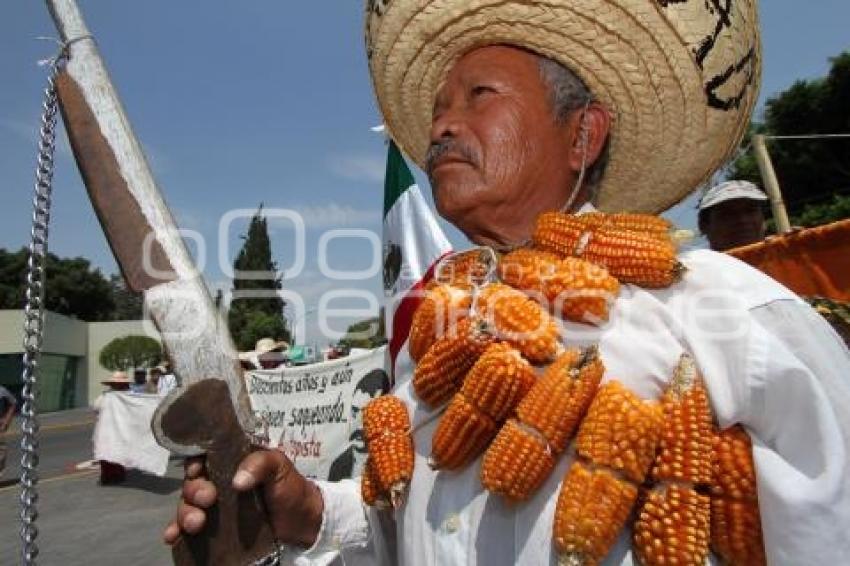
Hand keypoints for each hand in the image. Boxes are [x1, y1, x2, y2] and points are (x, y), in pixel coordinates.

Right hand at [163, 450, 323, 547]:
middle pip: (194, 482)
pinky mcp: (215, 528)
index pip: (205, 456)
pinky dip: (177, 531)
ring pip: (188, 505)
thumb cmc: (291, 488)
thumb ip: (261, 464)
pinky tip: (173, 537)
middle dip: (194, 490)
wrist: (302, 522)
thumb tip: (238, 481)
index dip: (195, 461)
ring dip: (184, 513)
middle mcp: (219, 482)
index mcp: (232, 461)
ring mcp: (216, 506)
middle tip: (207, 499)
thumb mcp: (280, 467)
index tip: (197, 470)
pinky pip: (189, 527)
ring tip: (195, 524)